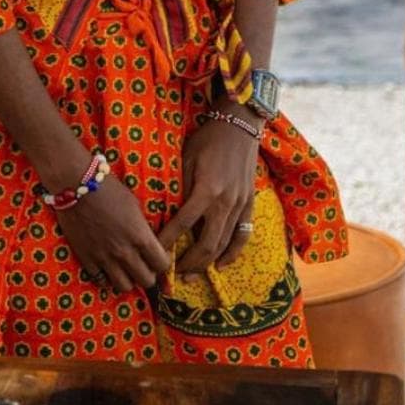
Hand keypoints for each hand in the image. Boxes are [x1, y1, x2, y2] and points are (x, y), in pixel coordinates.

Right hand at [53, 174, 171, 295]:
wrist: (76, 184)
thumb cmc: (109, 189)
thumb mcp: (134, 205)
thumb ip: (143, 228)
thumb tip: (150, 243)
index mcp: (140, 236)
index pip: (162, 265)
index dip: (162, 263)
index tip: (157, 258)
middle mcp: (124, 251)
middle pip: (146, 281)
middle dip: (148, 274)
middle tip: (142, 265)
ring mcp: (104, 257)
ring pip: (124, 286)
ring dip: (128, 279)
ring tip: (125, 269)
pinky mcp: (86, 258)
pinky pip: (101, 281)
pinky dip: (106, 278)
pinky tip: (107, 268)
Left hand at [157, 110, 259, 273]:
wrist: (239, 128)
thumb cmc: (207, 140)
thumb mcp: (187, 159)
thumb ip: (181, 187)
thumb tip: (167, 213)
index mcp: (206, 190)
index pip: (182, 224)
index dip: (167, 241)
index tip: (154, 253)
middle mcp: (225, 202)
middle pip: (207, 244)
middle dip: (189, 263)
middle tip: (173, 274)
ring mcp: (240, 205)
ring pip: (224, 244)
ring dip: (207, 263)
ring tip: (191, 276)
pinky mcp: (249, 204)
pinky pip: (243, 235)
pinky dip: (233, 253)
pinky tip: (221, 265)